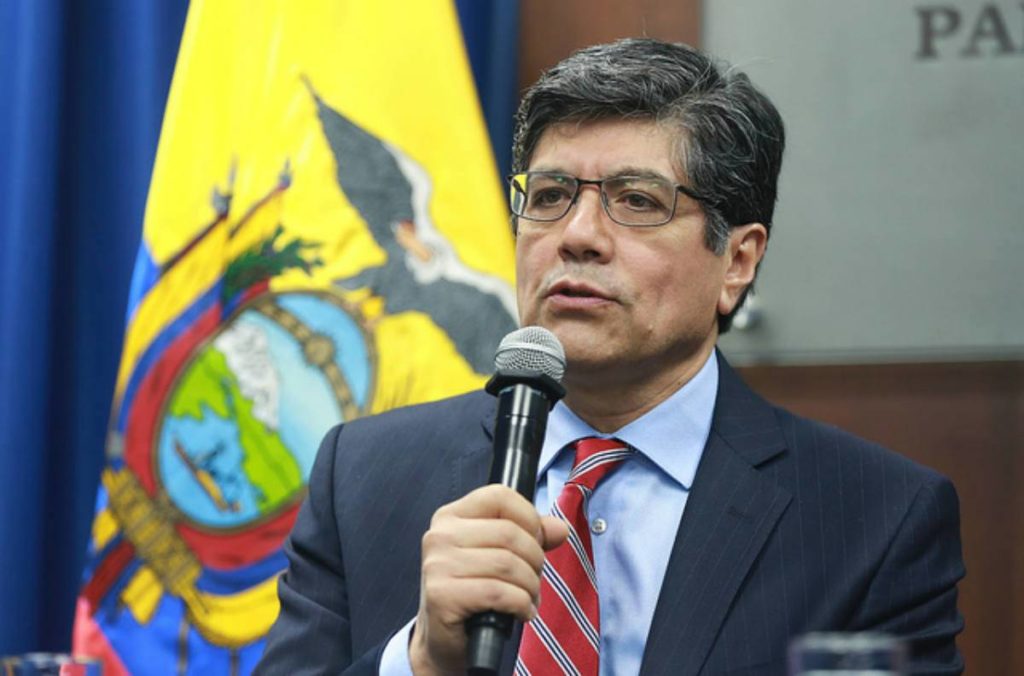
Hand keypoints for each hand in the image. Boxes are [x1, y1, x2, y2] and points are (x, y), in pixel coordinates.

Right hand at [409, 484, 568, 675]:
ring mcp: (437, 566)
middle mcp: (439, 536)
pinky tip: (521, 612)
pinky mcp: (442, 596)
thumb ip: (531, 536)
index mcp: (451, 516)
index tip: (537, 541)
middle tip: (534, 579)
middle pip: (509, 533)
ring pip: (508, 564)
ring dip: (530, 586)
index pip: (500, 496)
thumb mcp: (500, 556)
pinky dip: (521, 605)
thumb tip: (560, 528)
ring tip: (528, 598)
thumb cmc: (474, 593)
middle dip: (535, 560)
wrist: (444, 642)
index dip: (529, 518)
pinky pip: (500, 593)